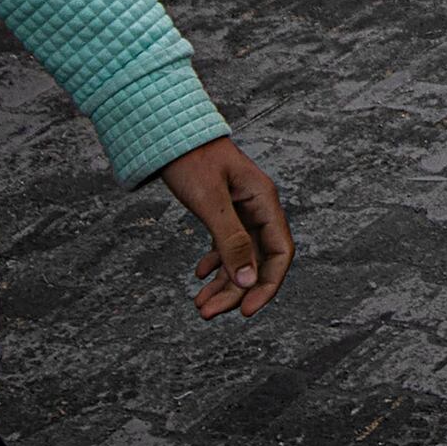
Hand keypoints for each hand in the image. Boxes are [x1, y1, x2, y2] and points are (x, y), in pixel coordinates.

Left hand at [159, 140, 293, 319]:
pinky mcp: (223, 210)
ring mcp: (240, 209)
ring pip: (239, 257)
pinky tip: (199, 276)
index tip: (246, 311)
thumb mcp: (210, 201)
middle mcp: (257, 207)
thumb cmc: (190, 159)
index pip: (279, 253)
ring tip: (200, 305)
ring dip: (222, 283)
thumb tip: (246, 282)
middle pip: (256, 261)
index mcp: (263, 201)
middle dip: (234, 291)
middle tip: (208, 314)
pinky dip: (214, 263)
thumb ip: (230, 241)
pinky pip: (225, 245)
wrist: (168, 131)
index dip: (266, 285)